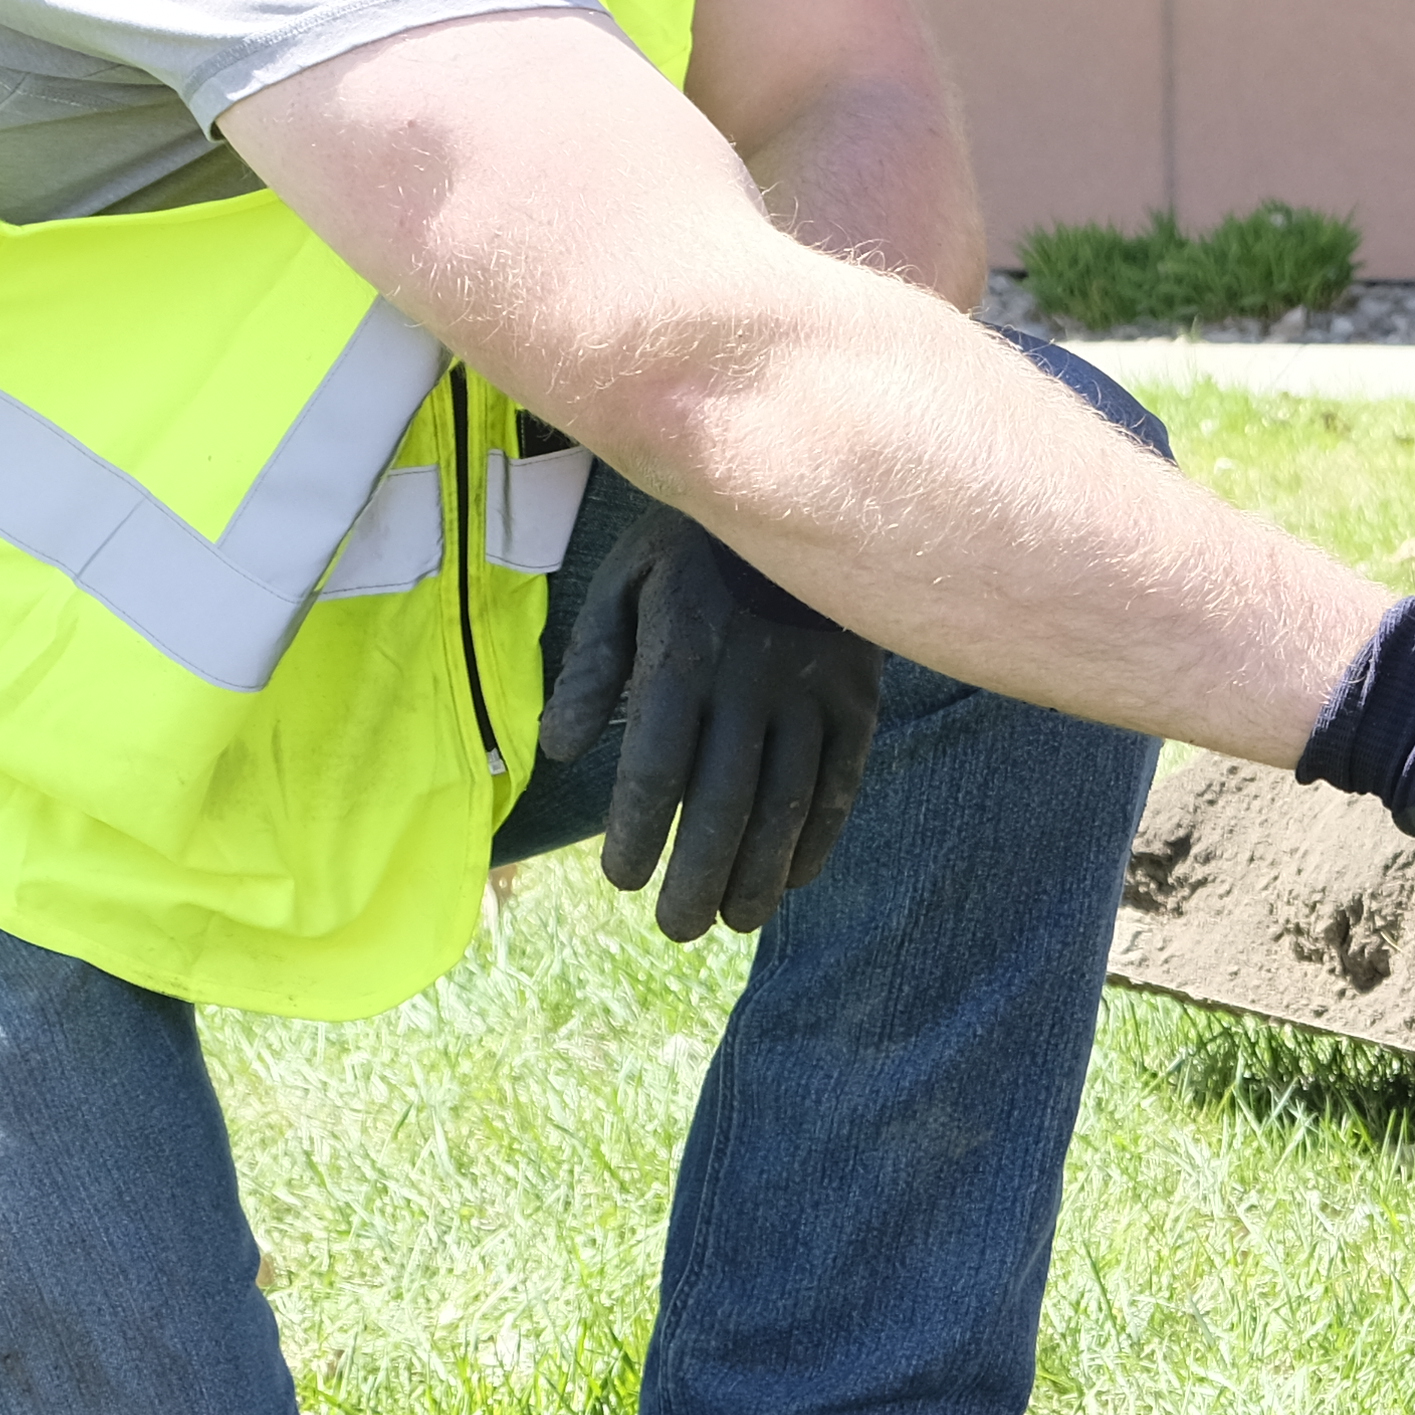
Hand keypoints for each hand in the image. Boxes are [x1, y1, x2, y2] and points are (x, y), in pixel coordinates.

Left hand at [538, 495, 882, 938]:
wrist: (808, 486)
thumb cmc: (693, 546)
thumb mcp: (625, 581)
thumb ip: (590, 664)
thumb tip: (555, 749)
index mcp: (682, 654)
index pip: (656, 766)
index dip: (640, 833)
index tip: (622, 879)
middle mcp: (749, 681)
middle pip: (724, 802)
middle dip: (698, 876)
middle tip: (677, 928)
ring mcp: (813, 691)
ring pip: (787, 802)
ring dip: (761, 873)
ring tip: (736, 920)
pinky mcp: (859, 696)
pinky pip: (842, 780)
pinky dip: (820, 836)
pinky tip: (796, 876)